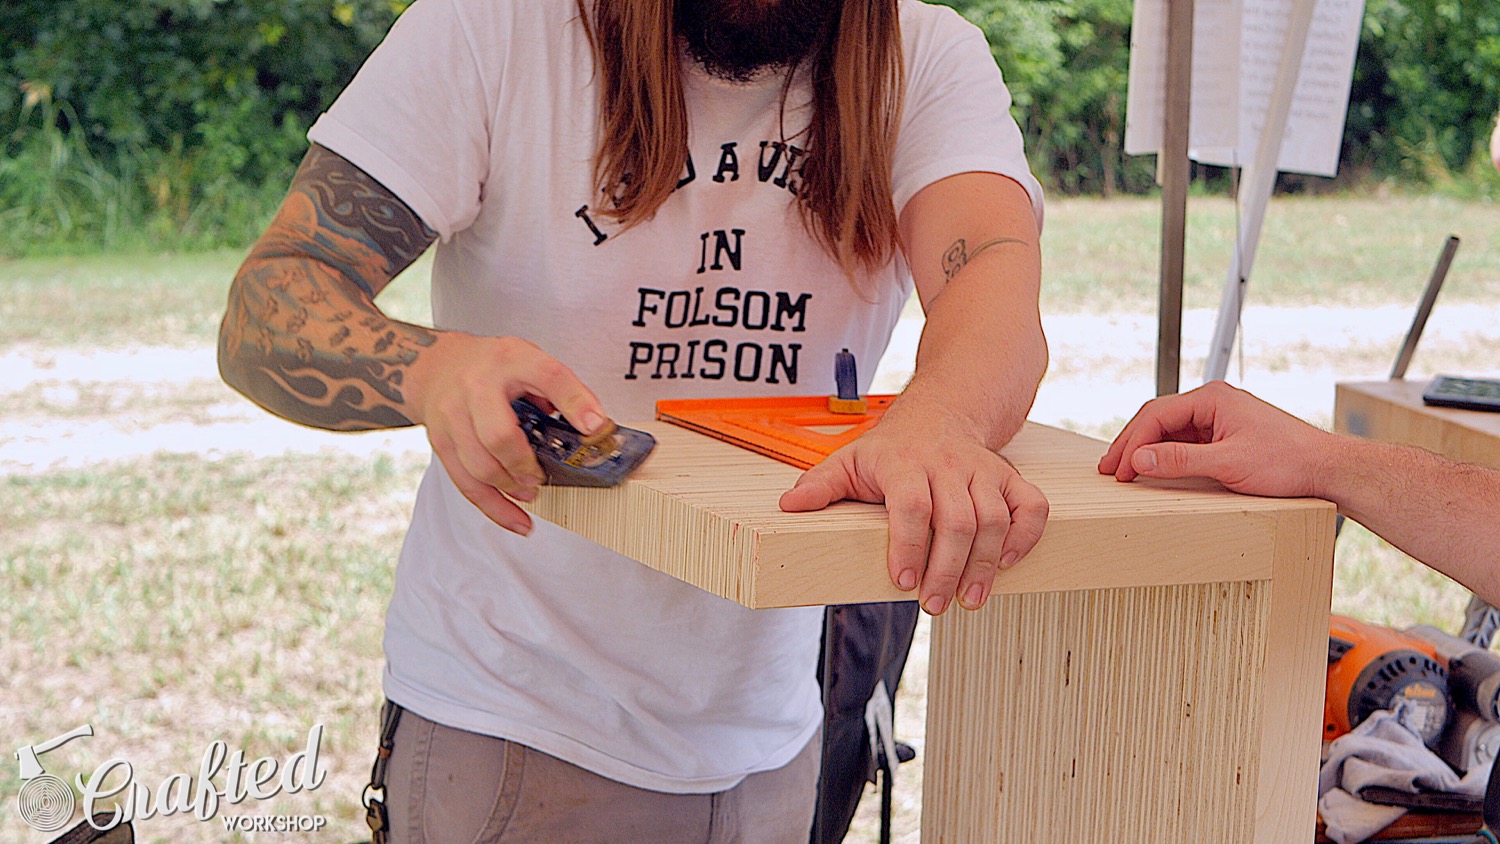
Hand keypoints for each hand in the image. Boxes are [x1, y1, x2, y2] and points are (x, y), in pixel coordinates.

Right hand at [407, 333, 608, 534]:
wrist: (438, 366)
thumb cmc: (491, 365)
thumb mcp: (530, 359)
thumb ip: (561, 388)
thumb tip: (593, 425)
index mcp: (511, 360)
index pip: (549, 377)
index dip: (575, 402)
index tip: (595, 427)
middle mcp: (477, 387)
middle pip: (499, 435)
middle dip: (526, 465)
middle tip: (543, 475)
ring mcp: (453, 417)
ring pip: (480, 466)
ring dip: (511, 487)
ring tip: (532, 491)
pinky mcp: (442, 443)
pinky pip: (466, 484)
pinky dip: (494, 507)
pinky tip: (516, 518)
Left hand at [778, 405, 1048, 614]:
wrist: (939, 412)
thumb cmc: (890, 448)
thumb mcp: (848, 459)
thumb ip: (820, 485)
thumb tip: (788, 507)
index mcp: (904, 463)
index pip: (912, 506)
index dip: (909, 545)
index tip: (901, 581)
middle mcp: (947, 465)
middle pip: (957, 520)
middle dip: (947, 569)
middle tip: (936, 605)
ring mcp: (981, 471)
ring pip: (993, 519)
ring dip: (984, 565)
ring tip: (970, 598)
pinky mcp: (1009, 477)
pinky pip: (1030, 506)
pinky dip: (1024, 536)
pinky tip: (1006, 563)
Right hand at [1098, 381, 1333, 497]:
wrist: (1324, 468)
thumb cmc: (1288, 460)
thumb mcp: (1228, 463)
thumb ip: (1180, 460)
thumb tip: (1139, 460)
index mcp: (1212, 398)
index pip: (1156, 415)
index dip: (1133, 443)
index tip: (1118, 469)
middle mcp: (1212, 403)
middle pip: (1157, 419)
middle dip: (1131, 444)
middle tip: (1109, 469)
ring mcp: (1218, 418)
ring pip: (1168, 430)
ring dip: (1145, 450)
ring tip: (1124, 470)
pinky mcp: (1224, 435)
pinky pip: (1184, 441)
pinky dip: (1164, 455)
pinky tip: (1153, 468)